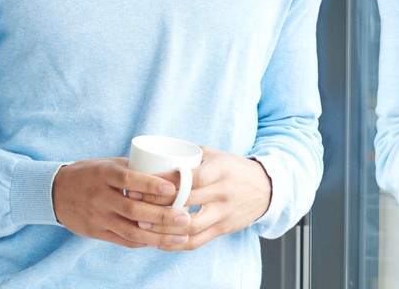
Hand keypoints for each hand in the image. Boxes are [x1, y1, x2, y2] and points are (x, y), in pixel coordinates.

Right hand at [52, 158, 192, 248]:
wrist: (55, 193)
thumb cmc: (88, 173)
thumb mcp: (106, 164)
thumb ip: (131, 168)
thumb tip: (164, 170)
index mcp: (103, 174)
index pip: (129, 179)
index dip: (151, 184)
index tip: (174, 187)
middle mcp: (100, 197)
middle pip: (134, 209)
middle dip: (162, 216)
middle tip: (186, 217)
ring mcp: (98, 218)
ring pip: (131, 231)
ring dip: (159, 236)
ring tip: (181, 235)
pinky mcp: (97, 233)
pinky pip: (124, 241)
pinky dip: (144, 242)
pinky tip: (162, 242)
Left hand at [147, 147, 271, 250]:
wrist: (265, 188)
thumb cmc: (233, 167)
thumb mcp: (215, 155)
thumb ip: (190, 155)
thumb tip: (157, 154)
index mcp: (220, 170)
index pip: (189, 178)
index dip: (164, 182)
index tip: (142, 182)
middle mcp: (222, 193)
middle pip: (185, 202)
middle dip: (156, 204)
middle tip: (133, 201)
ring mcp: (223, 214)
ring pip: (189, 227)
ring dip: (163, 228)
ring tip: (141, 225)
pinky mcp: (222, 230)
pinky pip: (196, 242)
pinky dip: (175, 244)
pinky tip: (158, 241)